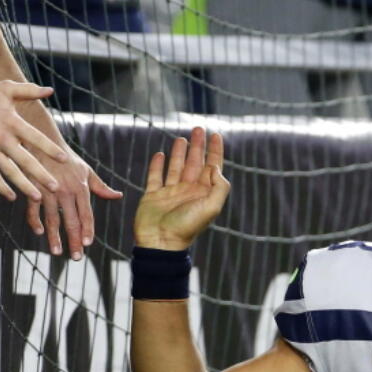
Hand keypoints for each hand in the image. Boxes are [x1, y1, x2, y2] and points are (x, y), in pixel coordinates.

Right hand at [0, 79, 68, 201]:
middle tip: (55, 188)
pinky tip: (12, 197)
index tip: (64, 159)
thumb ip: (29, 90)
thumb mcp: (7, 88)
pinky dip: (1, 187)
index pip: (35, 138)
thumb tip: (50, 90)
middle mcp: (2, 138)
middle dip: (41, 174)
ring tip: (38, 197)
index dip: (50, 148)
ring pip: (9, 172)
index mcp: (12, 122)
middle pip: (24, 160)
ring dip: (24, 185)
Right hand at [26, 149, 123, 259]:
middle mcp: (66, 191)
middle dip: (73, 241)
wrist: (43, 140)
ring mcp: (49, 191)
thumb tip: (118, 196)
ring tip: (57, 252)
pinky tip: (39, 232)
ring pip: (52, 219)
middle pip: (71, 221)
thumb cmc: (66, 158)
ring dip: (54, 237)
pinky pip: (34, 209)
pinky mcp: (34, 188)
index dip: (87, 230)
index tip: (87, 244)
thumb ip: (101, 187)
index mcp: (80, 188)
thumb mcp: (86, 170)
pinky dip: (35, 222)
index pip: (86, 214)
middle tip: (76, 257)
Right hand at [134, 127, 227, 250]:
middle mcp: (188, 190)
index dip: (215, 150)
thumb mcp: (211, 207)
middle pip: (195, 162)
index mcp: (203, 192)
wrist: (161, 242)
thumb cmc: (187, 227)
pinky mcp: (153, 196)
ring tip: (182, 138)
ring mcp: (170, 192)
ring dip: (179, 152)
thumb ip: (219, 186)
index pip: (212, 166)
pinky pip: (155, 177)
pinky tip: (160, 154)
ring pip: (176, 167)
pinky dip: (157, 165)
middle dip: (198, 145)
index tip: (215, 135)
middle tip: (199, 128)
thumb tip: (214, 167)